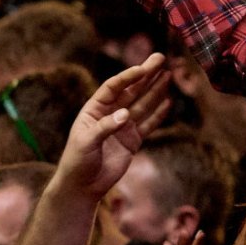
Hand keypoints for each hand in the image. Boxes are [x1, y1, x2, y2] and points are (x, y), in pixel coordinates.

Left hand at [55, 53, 171, 198]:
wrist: (83, 186)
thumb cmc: (77, 161)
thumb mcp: (86, 142)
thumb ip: (105, 127)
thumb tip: (126, 115)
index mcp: (94, 110)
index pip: (113, 87)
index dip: (128, 77)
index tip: (142, 68)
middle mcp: (110, 114)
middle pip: (131, 91)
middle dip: (146, 75)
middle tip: (160, 58)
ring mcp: (123, 127)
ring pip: (143, 104)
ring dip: (155, 90)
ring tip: (168, 75)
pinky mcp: (133, 140)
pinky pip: (148, 124)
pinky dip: (159, 113)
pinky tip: (168, 102)